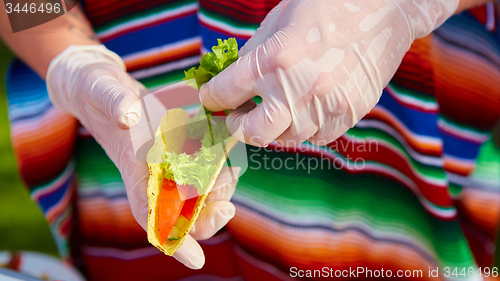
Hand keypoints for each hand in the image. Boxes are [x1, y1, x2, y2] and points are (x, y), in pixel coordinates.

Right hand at [46, 45, 238, 268]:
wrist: (101, 85)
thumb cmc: (97, 91)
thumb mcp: (101, 90)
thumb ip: (113, 102)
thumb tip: (128, 116)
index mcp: (134, 171)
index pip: (150, 215)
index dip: (173, 240)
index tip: (197, 260)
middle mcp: (154, 174)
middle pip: (183, 213)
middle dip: (208, 216)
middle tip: (227, 207)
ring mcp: (170, 162)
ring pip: (200, 193)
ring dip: (220, 191)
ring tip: (233, 171)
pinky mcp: (182, 146)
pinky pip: (206, 165)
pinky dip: (222, 164)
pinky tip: (232, 148)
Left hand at [200, 0, 458, 146]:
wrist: (383, 7)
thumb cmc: (325, 8)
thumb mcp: (276, 23)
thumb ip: (251, 57)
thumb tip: (231, 85)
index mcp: (272, 60)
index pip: (224, 94)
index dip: (211, 98)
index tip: (212, 100)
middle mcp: (296, 89)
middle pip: (252, 134)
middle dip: (238, 127)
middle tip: (238, 116)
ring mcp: (325, 106)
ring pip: (286, 138)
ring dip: (275, 126)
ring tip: (278, 106)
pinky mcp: (349, 114)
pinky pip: (317, 137)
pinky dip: (305, 127)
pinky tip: (307, 108)